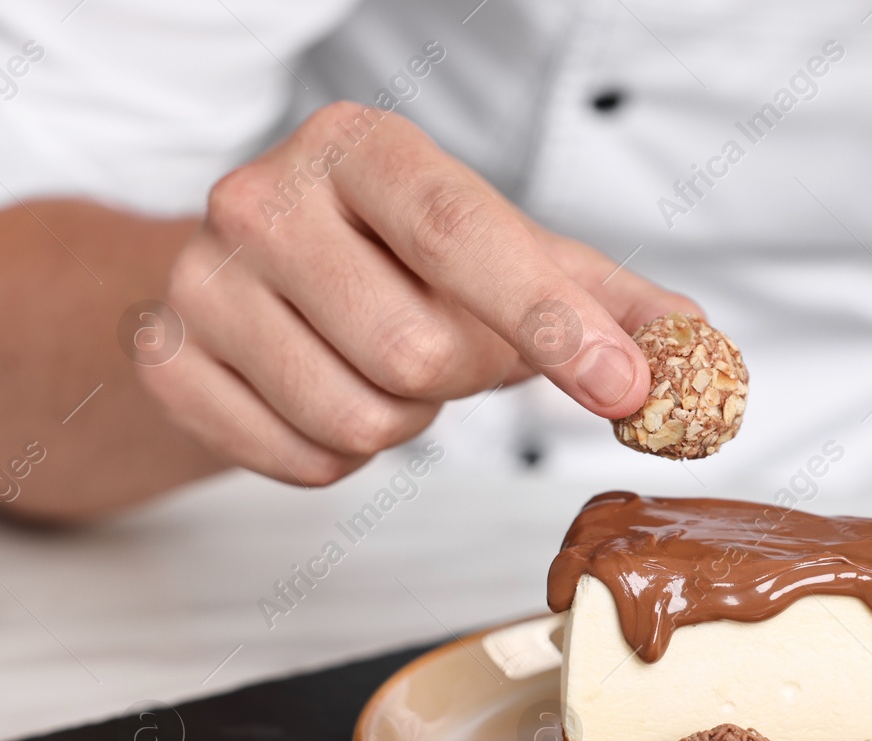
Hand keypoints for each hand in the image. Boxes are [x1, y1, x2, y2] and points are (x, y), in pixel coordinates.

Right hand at [143, 101, 697, 484]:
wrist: (258, 277)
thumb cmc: (403, 264)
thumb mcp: (514, 262)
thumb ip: (614, 306)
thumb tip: (705, 358)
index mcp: (366, 148)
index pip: (462, 232)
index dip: (551, 318)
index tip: (624, 387)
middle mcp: (265, 195)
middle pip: (416, 354)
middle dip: (459, 378)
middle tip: (439, 347)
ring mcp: (201, 277)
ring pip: (360, 419)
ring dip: (401, 420)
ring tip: (377, 364)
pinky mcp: (166, 357)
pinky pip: (301, 461)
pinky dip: (339, 454)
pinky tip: (325, 394)